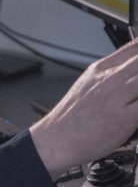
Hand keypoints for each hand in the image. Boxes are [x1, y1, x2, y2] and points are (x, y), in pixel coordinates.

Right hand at [30, 38, 137, 179]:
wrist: (57, 139)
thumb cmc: (71, 117)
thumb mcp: (86, 85)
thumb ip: (109, 74)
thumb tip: (130, 71)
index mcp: (99, 69)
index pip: (133, 48)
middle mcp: (108, 79)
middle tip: (137, 85)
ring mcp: (116, 97)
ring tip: (135, 96)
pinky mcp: (124, 117)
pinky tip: (137, 106)